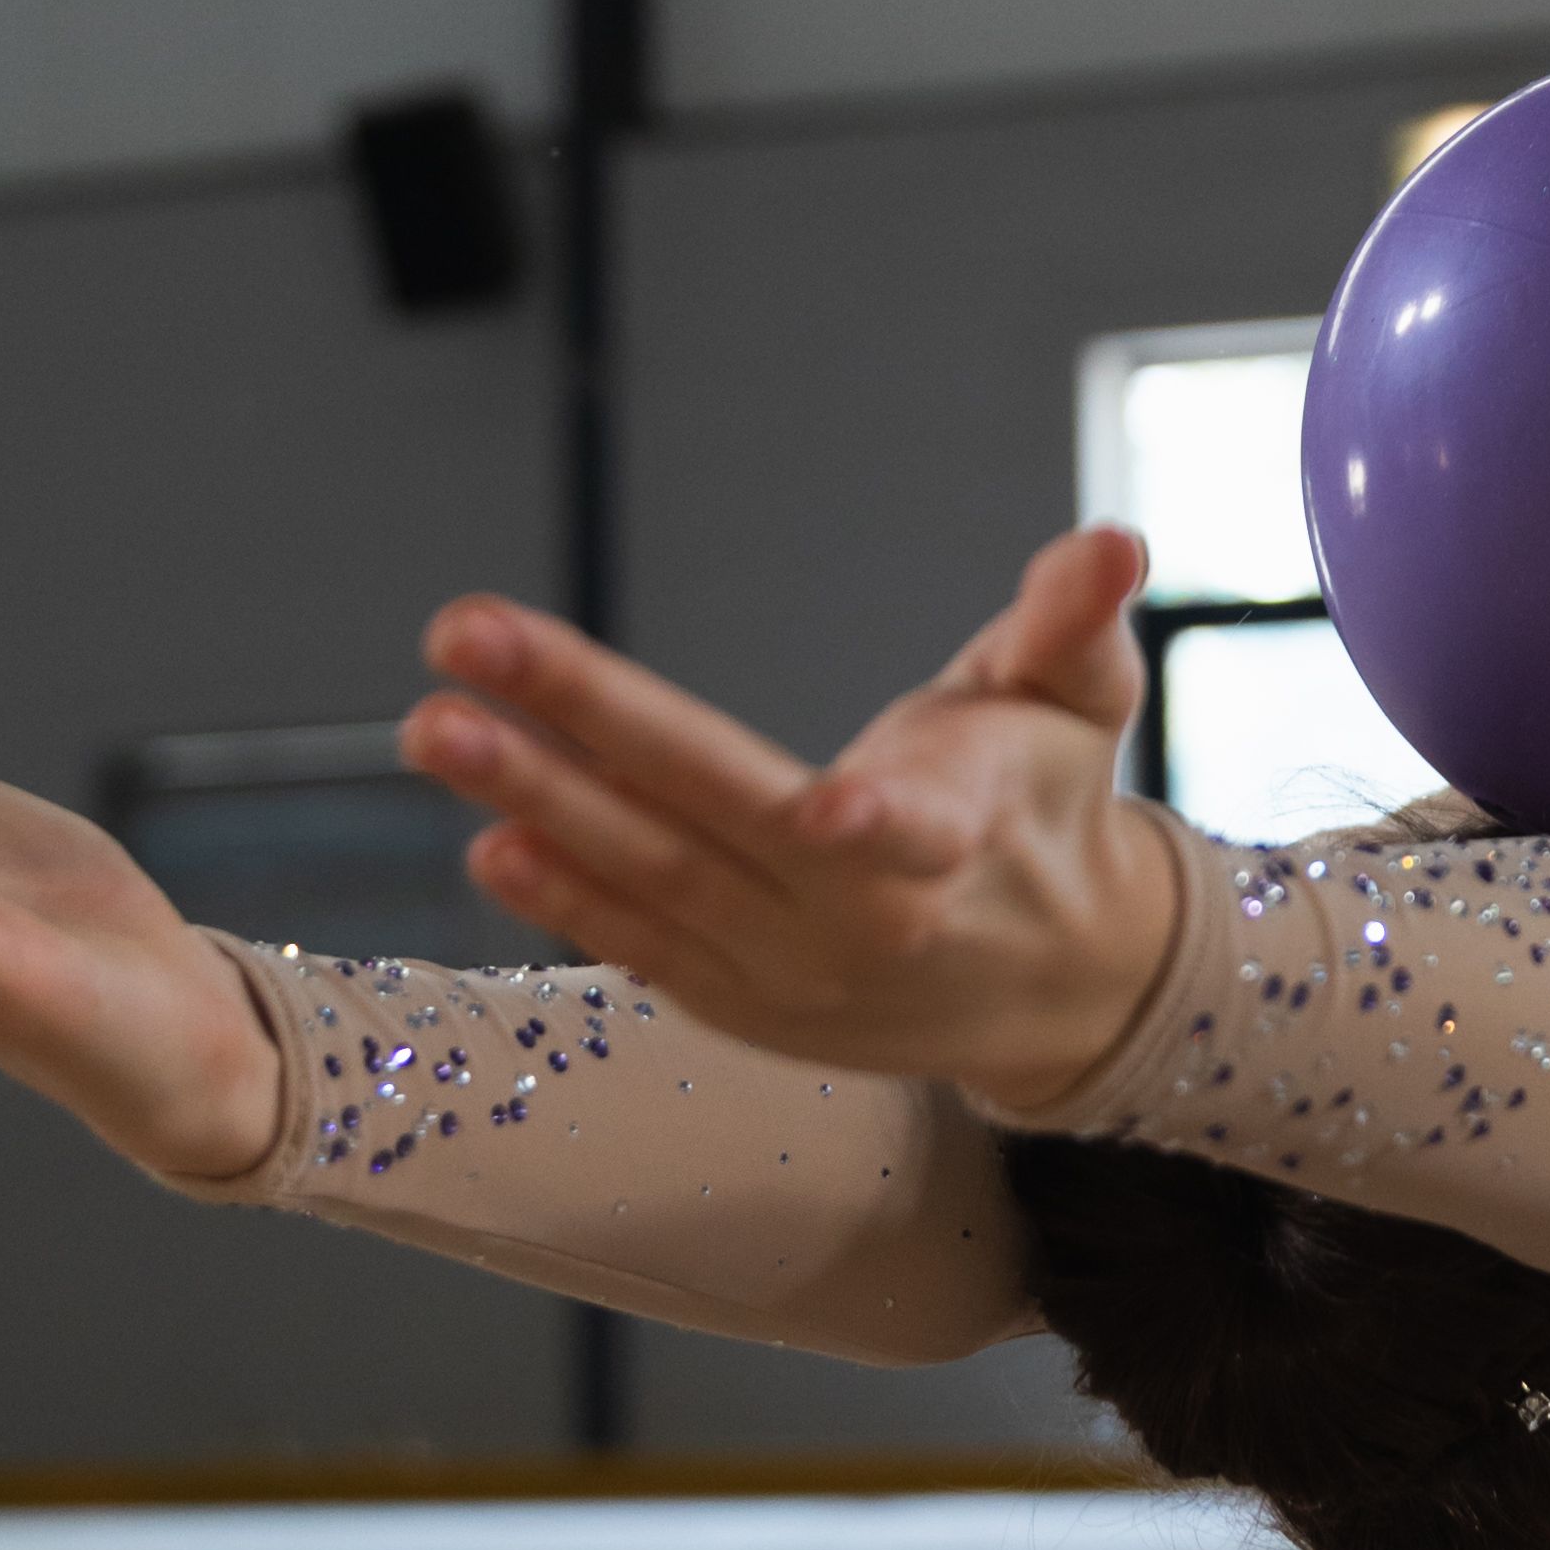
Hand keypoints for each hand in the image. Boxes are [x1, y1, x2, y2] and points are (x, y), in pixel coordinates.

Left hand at [399, 527, 1176, 1110]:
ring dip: (535, 804)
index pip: (914, 830)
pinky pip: (646, 949)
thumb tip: (1114, 540)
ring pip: (655, 885)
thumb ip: (1073, 621)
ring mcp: (798, 978)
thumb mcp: (1077, 705)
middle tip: (461, 646)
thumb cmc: (1049, 809)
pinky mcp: (749, 1009)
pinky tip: (487, 836)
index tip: (833, 805)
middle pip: (714, 824)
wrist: (1052, 988)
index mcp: (960, 840)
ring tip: (435, 725)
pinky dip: (567, 899)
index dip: (877, 821)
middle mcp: (869, 923)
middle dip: (581, 733)